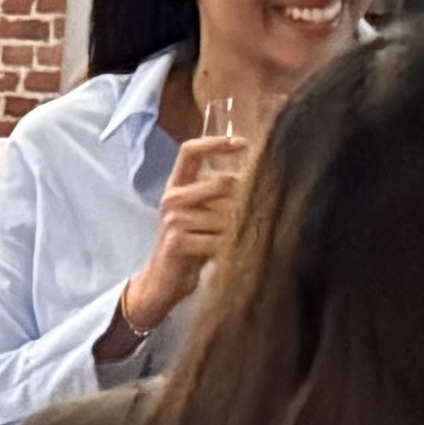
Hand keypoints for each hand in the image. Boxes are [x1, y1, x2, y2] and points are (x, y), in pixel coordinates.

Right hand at [120, 131, 246, 340]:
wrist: (166, 281)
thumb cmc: (192, 244)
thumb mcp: (205, 213)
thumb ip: (221, 194)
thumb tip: (258, 176)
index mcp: (177, 185)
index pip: (190, 151)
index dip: (216, 143)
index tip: (243, 144)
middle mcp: (172, 197)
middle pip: (220, 182)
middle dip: (243, 200)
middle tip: (254, 215)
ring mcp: (173, 219)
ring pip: (224, 212)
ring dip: (240, 228)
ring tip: (243, 238)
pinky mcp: (177, 240)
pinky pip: (218, 237)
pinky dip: (231, 247)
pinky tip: (230, 253)